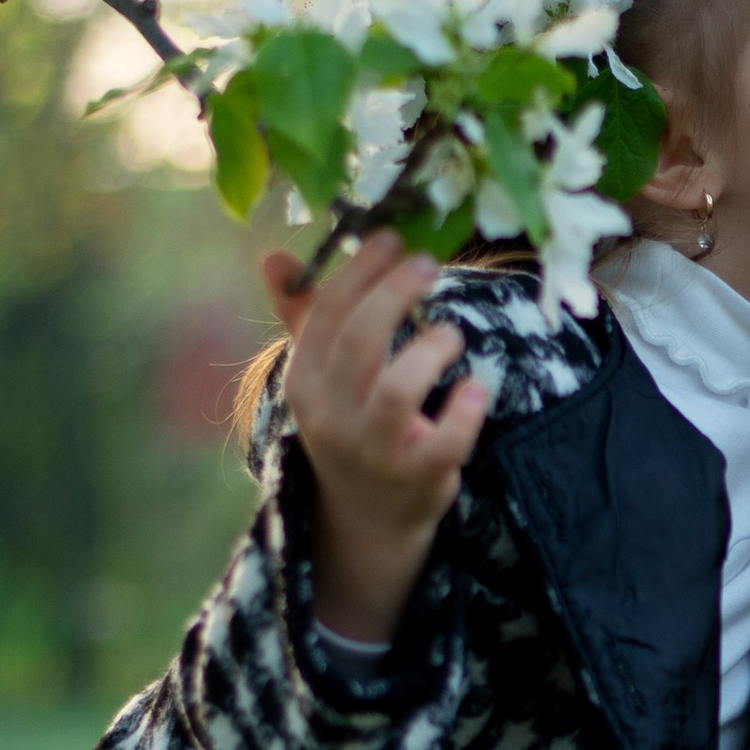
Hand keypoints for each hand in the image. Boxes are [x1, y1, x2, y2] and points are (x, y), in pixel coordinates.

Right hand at [262, 231, 489, 647]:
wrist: (368, 511)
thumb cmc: (350, 421)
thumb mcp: (320, 372)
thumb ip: (302, 313)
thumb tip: (272, 255)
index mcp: (305, 379)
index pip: (326, 313)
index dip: (360, 269)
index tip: (391, 237)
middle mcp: (332, 415)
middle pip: (359, 342)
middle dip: (395, 293)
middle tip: (427, 265)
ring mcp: (373, 449)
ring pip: (397, 391)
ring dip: (430, 351)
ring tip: (452, 333)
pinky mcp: (416, 477)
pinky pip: (444, 442)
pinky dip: (465, 412)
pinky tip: (477, 388)